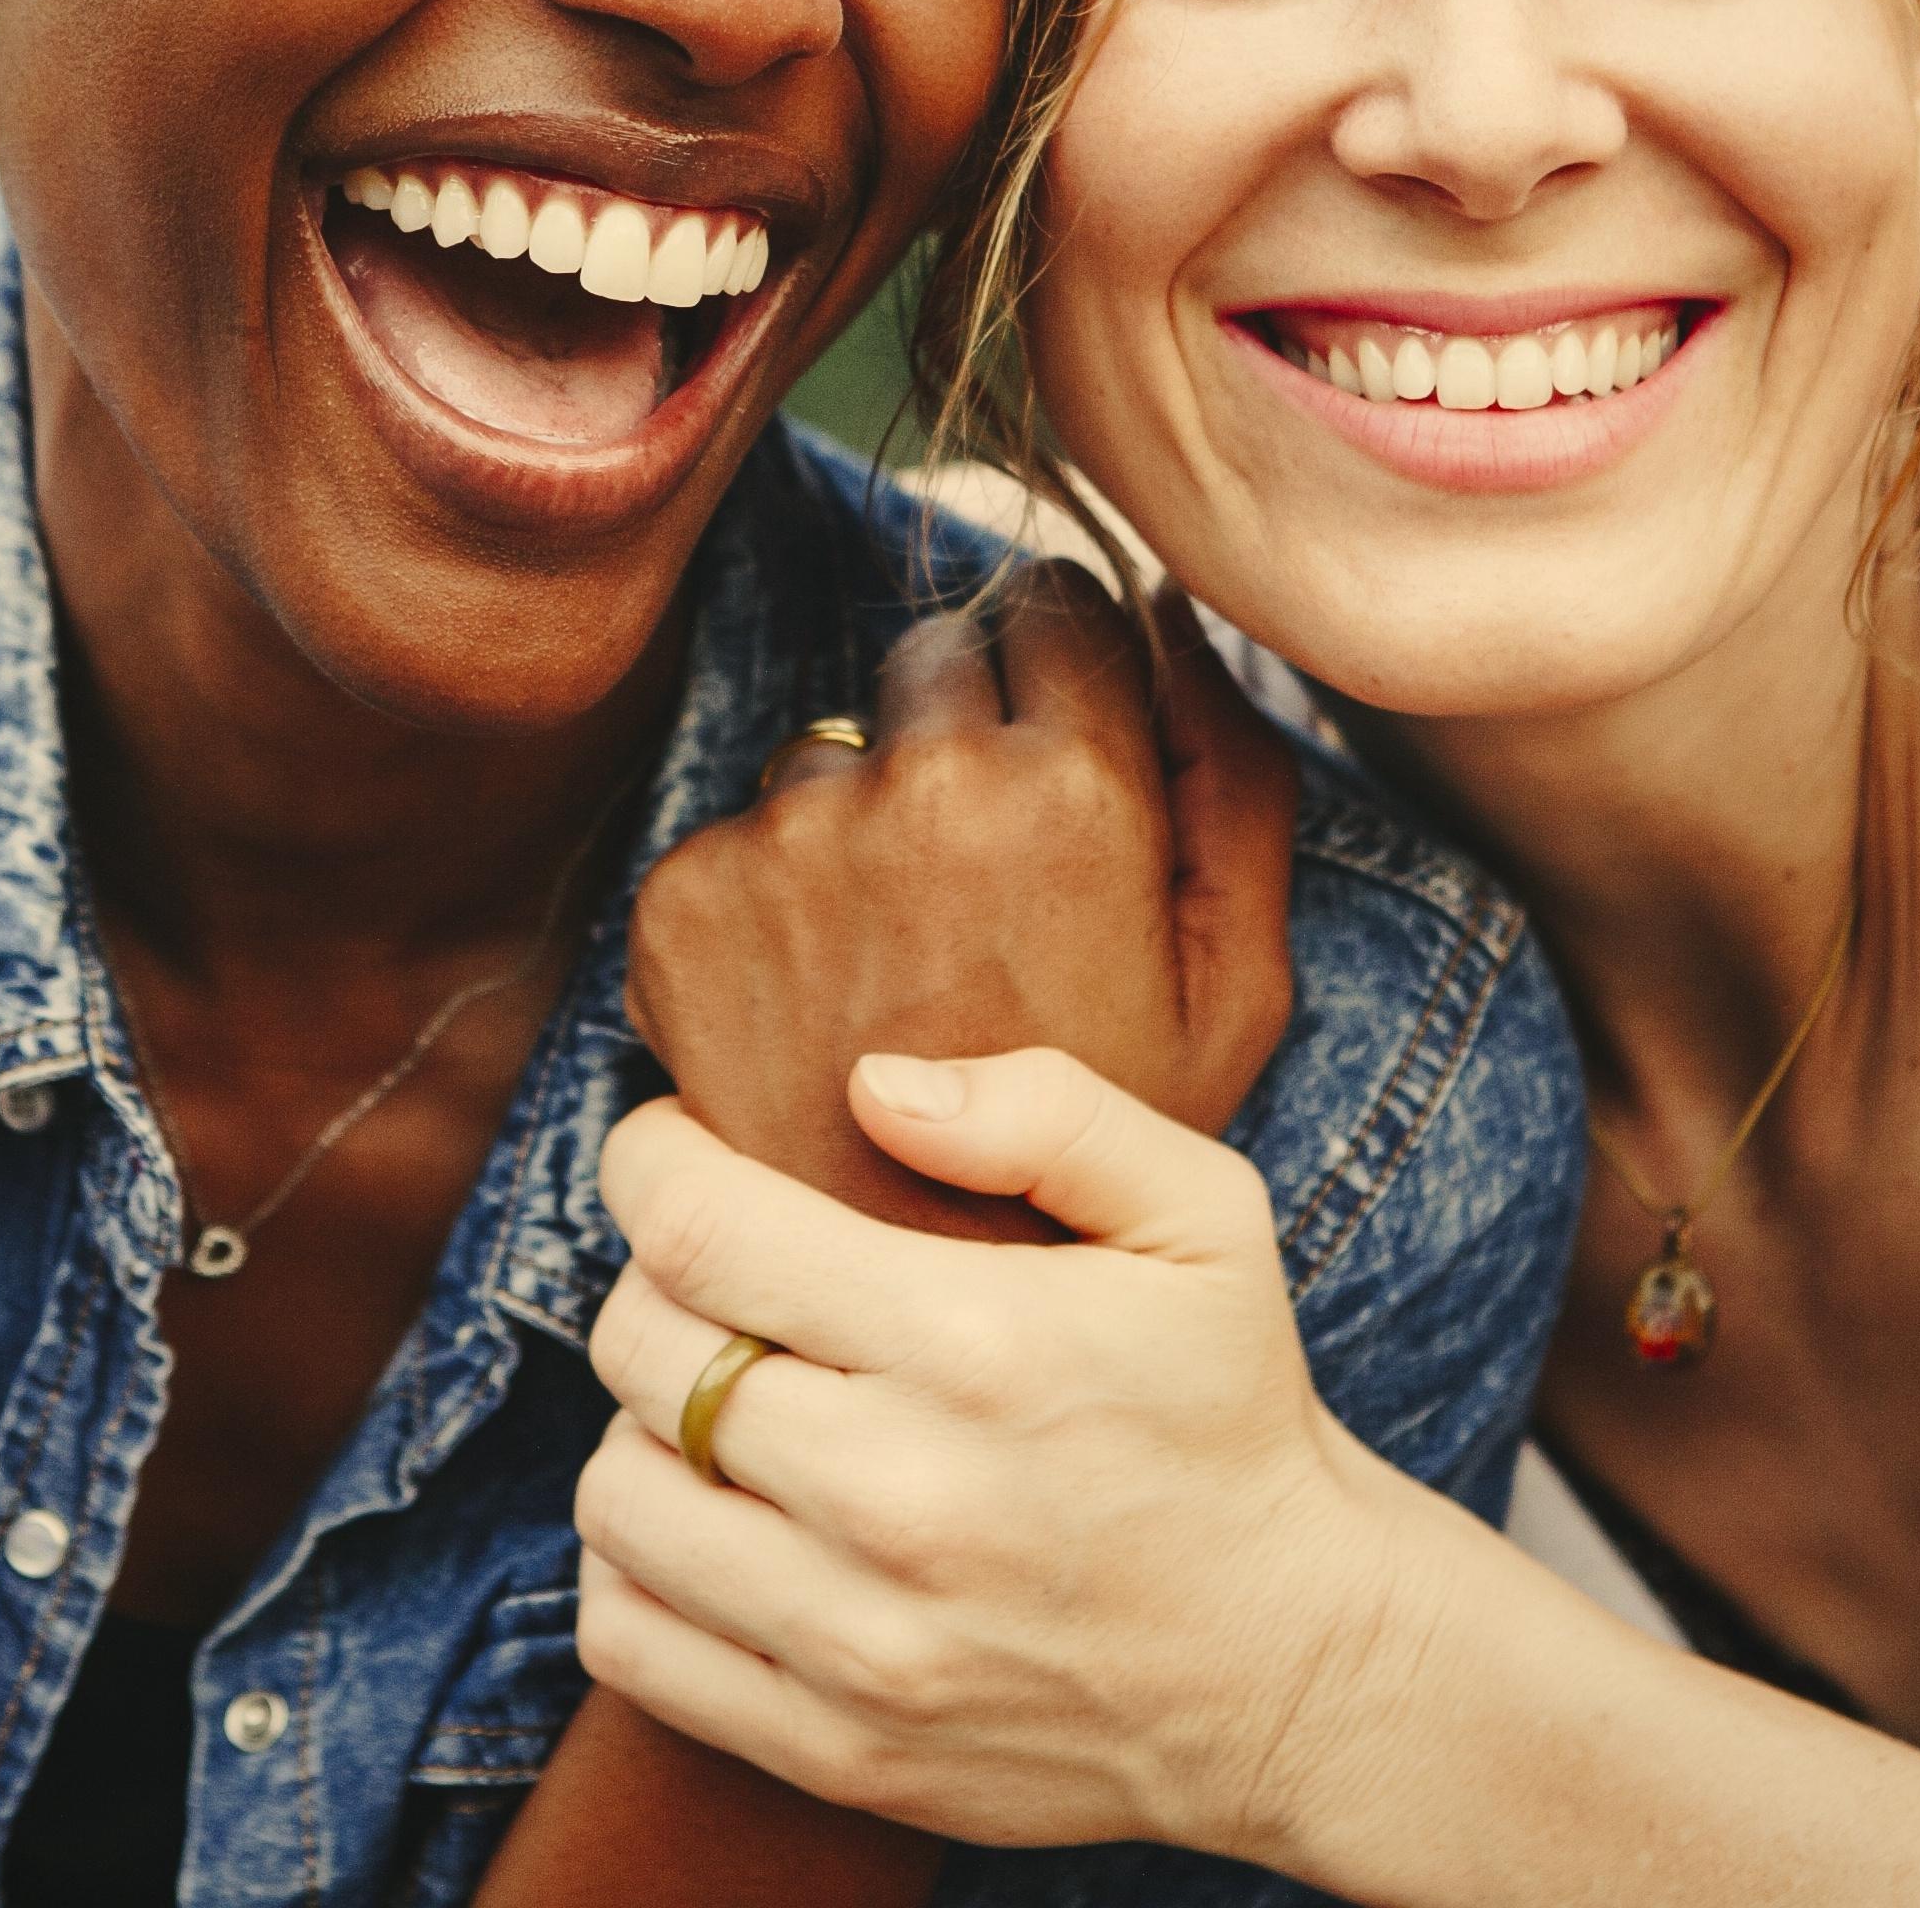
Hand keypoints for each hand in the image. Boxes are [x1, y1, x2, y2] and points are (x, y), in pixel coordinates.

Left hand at [576, 1047, 1454, 1863]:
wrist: (1297, 1666)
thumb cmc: (1230, 1412)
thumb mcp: (1202, 1215)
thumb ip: (1048, 1111)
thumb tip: (871, 1086)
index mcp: (978, 1345)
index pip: (703, 1233)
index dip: (651, 1165)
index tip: (673, 1147)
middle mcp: (901, 1498)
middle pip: (640, 1351)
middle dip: (651, 1277)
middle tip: (715, 1266)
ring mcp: (861, 1641)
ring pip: (617, 1495)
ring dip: (643, 1422)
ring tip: (720, 1394)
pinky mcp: (838, 1747)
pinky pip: (630, 1641)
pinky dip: (634, 1566)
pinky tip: (712, 1516)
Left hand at [625, 569, 1295, 1229]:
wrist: (925, 1317)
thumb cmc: (1104, 1160)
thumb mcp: (1233, 987)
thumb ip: (1235, 778)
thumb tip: (1172, 611)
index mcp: (1075, 790)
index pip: (1054, 602)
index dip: (1066, 671)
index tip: (1061, 748)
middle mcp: (923, 789)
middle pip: (934, 655)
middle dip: (961, 735)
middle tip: (981, 892)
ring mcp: (790, 840)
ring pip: (827, 753)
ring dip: (857, 822)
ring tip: (897, 976)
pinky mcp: (684, 902)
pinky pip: (734, 839)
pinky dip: (765, 904)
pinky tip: (815, 1015)